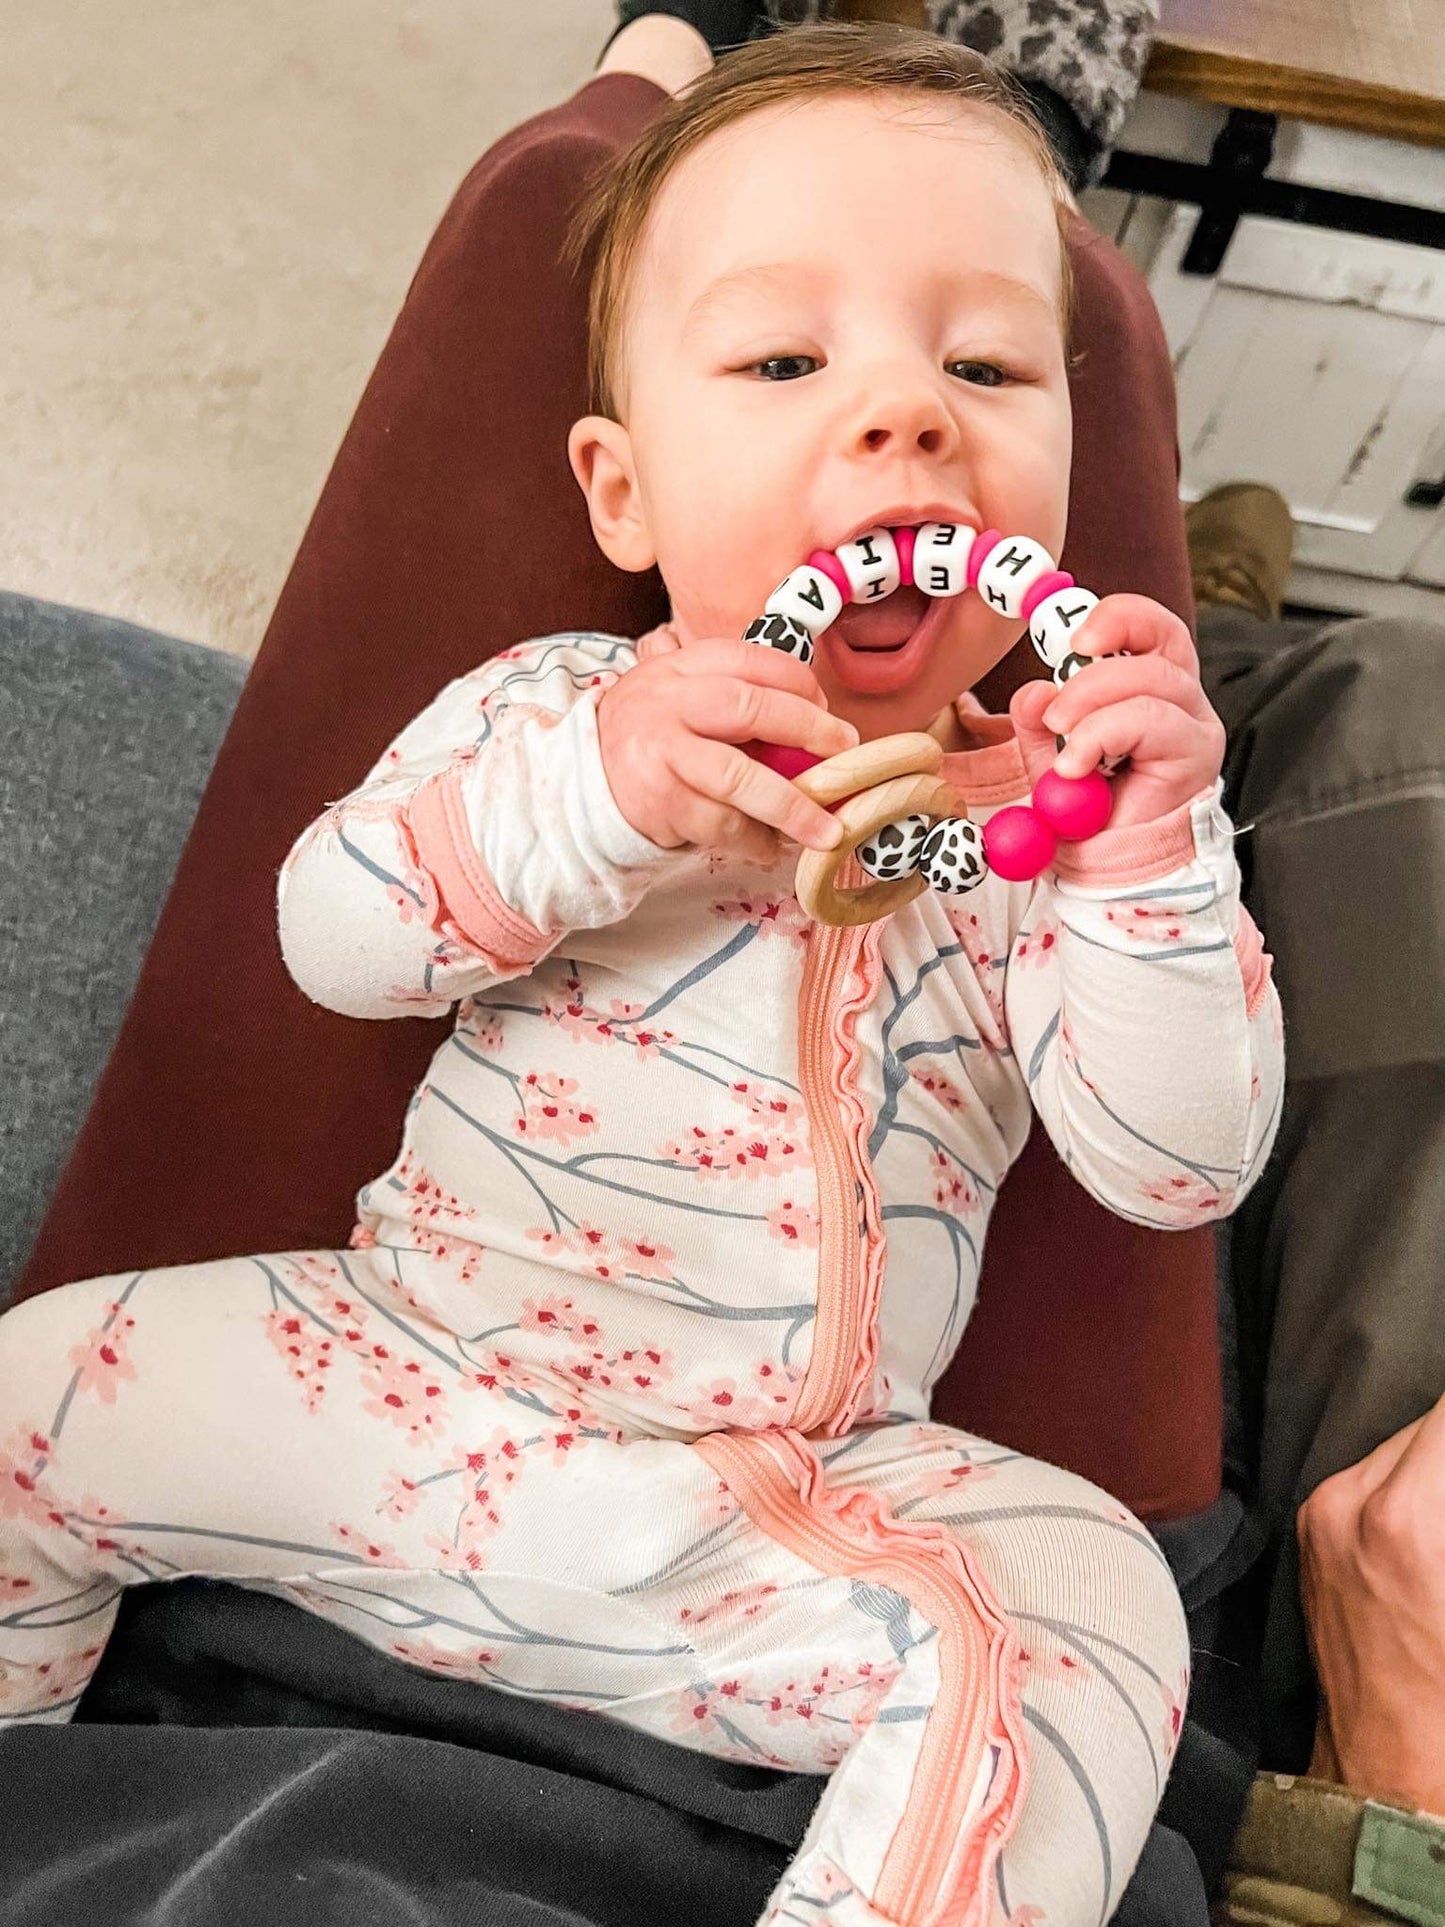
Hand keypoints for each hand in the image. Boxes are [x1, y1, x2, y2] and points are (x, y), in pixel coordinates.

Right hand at [598, 636, 857, 864]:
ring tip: (827, 829)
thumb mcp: (681, 697)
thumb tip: (816, 719)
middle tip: (844, 752)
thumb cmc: (652, 738)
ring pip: (739, 778)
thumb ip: (735, 698)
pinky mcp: (659, 802)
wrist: (583, 783)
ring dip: (791, 807)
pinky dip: (755, 840)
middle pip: (749, 708)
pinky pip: (721, 824)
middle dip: (807, 729)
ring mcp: (662, 753)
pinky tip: (772, 846)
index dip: (797, 682)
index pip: (749, 659)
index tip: (826, 706)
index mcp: (682, 668)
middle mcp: (669, 703)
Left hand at [1008, 594, 1226, 831]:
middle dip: (1095, 667)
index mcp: (1149, 681)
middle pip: (1159, 639)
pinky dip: (1103, 735)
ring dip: (1092, 707)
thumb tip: (1034, 691)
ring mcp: (1194, 722)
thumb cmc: (1088, 810)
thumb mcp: (1048, 756)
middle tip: (1055, 710)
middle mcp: (1179, 695)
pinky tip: (1079, 766)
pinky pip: (1151, 720)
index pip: (1148, 625)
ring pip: (1152, 678)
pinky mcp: (1197, 751)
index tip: (1072, 639)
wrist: (1108, 866)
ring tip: (1064, 748)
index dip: (1116, 617)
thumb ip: (1038, 721)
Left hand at [1297, 1392, 1444, 1814]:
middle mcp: (1345, 1502)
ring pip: (1398, 1449)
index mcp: (1399, 1518)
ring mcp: (1319, 1516)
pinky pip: (1369, 1478)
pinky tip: (1430, 1521)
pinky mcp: (1309, 1534)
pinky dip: (1409, 1485)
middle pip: (1428, 1428)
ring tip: (1439, 1519)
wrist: (1393, 1773)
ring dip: (1436, 1461)